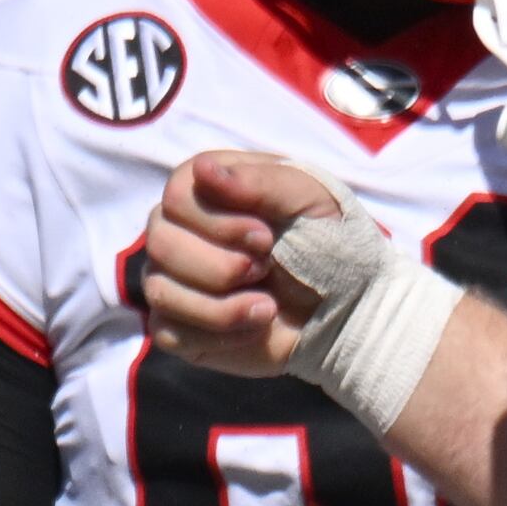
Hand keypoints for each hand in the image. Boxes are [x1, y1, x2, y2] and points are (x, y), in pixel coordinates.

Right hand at [134, 151, 354, 378]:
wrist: (347, 309)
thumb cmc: (329, 244)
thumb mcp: (309, 199)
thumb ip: (259, 181)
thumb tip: (203, 170)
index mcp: (207, 189)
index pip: (177, 195)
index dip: (218, 221)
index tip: (266, 237)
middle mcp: (178, 231)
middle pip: (159, 243)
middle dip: (220, 266)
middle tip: (266, 270)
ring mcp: (171, 280)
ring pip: (159, 291)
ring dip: (220, 306)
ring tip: (267, 307)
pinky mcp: (175, 327)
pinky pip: (168, 333)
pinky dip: (218, 335)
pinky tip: (252, 328)